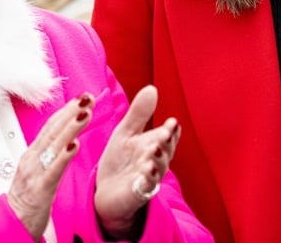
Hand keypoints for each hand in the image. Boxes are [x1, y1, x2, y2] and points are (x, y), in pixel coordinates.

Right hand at [7, 93, 93, 238]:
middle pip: (53, 129)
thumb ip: (49, 154)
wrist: (13, 224)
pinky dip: (64, 155)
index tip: (82, 97)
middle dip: (71, 111)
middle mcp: (32, 158)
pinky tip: (74, 145)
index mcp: (32, 153)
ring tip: (85, 112)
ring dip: (71, 127)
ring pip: (54, 145)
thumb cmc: (28, 199)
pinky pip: (53, 170)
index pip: (51, 125)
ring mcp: (35, 172)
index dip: (67, 110)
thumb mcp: (38, 170)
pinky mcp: (40, 188)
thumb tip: (66, 137)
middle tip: (87, 97)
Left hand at [94, 85, 180, 238]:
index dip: (171, 130)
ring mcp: (148, 178)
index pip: (168, 136)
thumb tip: (152, 88)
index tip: (172, 122)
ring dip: (158, 159)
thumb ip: (139, 113)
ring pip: (158, 168)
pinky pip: (145, 186)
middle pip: (165, 151)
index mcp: (154, 144)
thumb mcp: (126, 133)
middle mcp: (155, 161)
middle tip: (166, 133)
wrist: (107, 192)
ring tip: (156, 149)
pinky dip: (147, 178)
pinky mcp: (137, 193)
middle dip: (166, 142)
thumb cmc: (120, 161)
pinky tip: (146, 169)